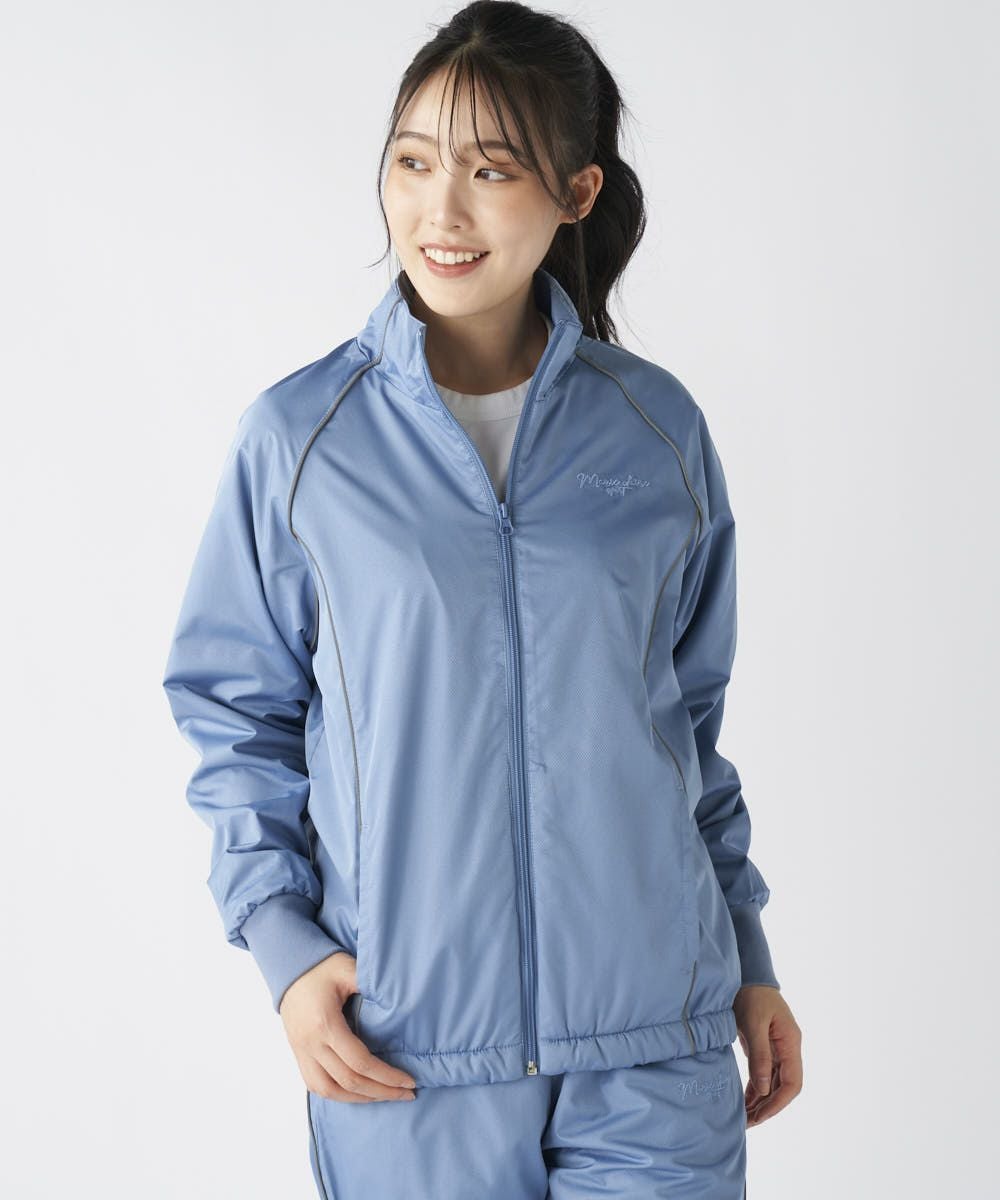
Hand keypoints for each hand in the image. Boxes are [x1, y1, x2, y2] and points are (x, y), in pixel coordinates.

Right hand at [279, 951, 417, 1102]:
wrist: (289, 967)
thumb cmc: (322, 966)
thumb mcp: (349, 969)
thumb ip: (371, 986)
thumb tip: (398, 1004)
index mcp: (325, 1024)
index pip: (360, 1062)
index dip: (387, 1077)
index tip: (409, 1082)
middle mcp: (311, 1043)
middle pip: (348, 1081)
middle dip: (380, 1092)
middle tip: (406, 1095)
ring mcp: (302, 1051)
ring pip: (329, 1091)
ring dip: (359, 1098)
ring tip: (384, 1096)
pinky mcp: (298, 1053)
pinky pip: (315, 1085)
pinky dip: (338, 1094)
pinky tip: (357, 1092)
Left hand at [733, 985, 801, 1126]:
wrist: (746, 974)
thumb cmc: (752, 995)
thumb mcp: (754, 1023)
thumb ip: (759, 1055)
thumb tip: (763, 1090)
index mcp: (791, 1043)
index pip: (792, 1083)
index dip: (778, 1102)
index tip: (761, 1115)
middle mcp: (787, 1049)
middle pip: (784, 1087)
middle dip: (768, 1107)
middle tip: (748, 1122)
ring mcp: (777, 1049)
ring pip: (774, 1083)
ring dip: (761, 1101)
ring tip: (744, 1117)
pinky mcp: (765, 1047)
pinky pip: (764, 1074)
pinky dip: (755, 1089)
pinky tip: (744, 1101)